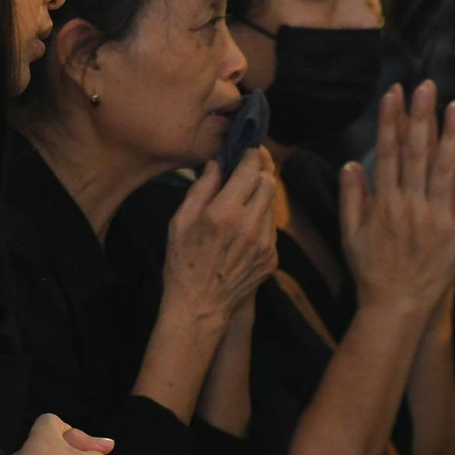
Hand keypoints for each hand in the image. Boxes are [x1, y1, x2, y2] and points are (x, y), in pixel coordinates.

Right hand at [163, 146, 279, 325]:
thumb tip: (217, 163)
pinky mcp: (272, 258)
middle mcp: (249, 227)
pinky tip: (242, 229)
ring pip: (273, 204)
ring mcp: (265, 244)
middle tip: (248, 169)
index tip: (249, 150)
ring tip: (241, 201)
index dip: (252, 155)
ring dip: (260, 196)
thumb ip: (201, 188)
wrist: (200, 305)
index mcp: (224, 214)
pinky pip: (271, 228)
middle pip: (270, 183)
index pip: (251, 171)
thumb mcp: (180, 221)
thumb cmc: (183, 262)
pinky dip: (260, 220)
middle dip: (260, 172)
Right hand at [342, 82, 454, 316]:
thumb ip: (353, 197)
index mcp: (385, 202)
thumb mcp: (351, 234)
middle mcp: (412, 204)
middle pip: (417, 152)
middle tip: (427, 85)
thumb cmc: (372, 272)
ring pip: (446, 168)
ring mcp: (438, 217)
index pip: (388, 151)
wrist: (396, 308)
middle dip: (421, 116)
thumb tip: (352, 163)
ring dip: (453, 135)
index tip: (395, 93)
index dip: (391, 120)